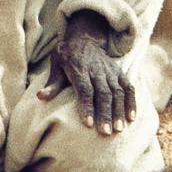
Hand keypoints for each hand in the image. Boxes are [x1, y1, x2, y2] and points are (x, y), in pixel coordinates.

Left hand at [37, 9, 136, 135]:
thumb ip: (52, 83)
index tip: (89, 124)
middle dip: (105, 113)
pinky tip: (131, 117)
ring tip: (119, 129)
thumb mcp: (56, 64)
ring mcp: (110, 71)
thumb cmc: (67, 56)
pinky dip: (131, 101)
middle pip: (103, 93)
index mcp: (80, 68)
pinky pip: (128, 87)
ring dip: (119, 110)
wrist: (85, 39)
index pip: (85, 89)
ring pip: (117, 92)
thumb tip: (40, 97)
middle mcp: (97, 70)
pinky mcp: (119, 73)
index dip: (87, 106)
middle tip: (106, 132)